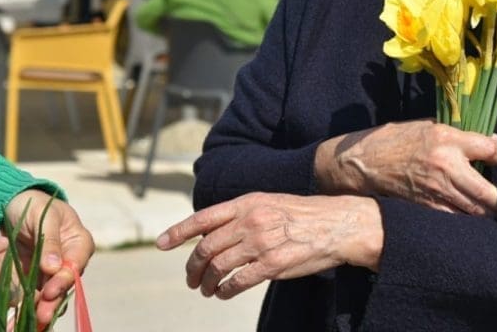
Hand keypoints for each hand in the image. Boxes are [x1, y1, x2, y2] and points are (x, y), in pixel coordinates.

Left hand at [4, 189, 94, 327]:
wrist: (12, 205)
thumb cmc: (34, 205)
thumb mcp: (43, 216)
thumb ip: (50, 240)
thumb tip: (54, 267)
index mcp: (79, 243)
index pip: (76, 265)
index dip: (64, 280)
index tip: (50, 290)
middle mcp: (68, 261)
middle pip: (64, 286)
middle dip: (53, 302)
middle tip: (41, 315)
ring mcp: (50, 273)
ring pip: (50, 297)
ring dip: (41, 310)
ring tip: (31, 324)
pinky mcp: (32, 280)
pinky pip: (32, 298)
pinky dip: (26, 310)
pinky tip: (18, 321)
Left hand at [156, 193, 382, 299]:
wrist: (336, 224)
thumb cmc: (302, 215)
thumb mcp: (269, 202)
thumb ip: (240, 214)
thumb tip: (211, 231)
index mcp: (247, 203)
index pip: (203, 218)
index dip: (178, 232)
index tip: (160, 244)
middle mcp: (251, 221)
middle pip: (206, 247)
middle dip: (192, 267)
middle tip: (191, 280)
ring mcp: (261, 243)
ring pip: (218, 267)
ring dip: (206, 282)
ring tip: (206, 289)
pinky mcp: (273, 264)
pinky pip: (238, 282)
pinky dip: (225, 291)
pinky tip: (223, 293)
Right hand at [314, 119, 496, 214]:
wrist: (362, 163)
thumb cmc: (393, 140)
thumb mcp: (426, 126)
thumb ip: (458, 134)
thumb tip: (488, 140)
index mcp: (447, 140)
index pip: (489, 150)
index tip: (495, 156)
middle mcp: (446, 166)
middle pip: (488, 192)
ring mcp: (437, 191)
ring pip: (474, 210)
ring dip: (486, 210)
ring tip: (491, 207)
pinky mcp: (427, 208)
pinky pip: (455, 219)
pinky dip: (465, 218)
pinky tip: (468, 214)